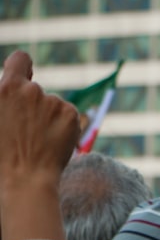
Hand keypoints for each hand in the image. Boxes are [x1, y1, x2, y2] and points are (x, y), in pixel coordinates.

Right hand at [0, 51, 79, 186]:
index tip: (22, 75)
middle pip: (34, 89)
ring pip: (51, 104)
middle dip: (29, 105)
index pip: (20, 60)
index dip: (21, 66)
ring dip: (45, 116)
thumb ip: (2, 99)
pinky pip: (66, 114)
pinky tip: (50, 142)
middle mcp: (31, 90)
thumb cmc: (0, 155)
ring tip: (34, 140)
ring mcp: (53, 101)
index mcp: (6, 89)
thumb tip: (10, 87)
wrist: (24, 179)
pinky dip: (60, 125)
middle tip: (23, 129)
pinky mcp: (71, 114)